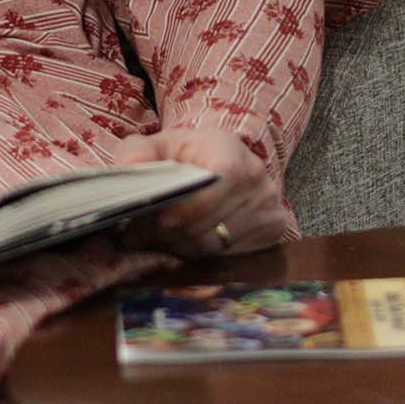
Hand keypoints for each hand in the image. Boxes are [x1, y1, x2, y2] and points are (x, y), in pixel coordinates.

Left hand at [106, 121, 290, 256]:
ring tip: (155, 243)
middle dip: (170, 235)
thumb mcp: (153, 146)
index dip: (182, 209)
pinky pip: (232, 256)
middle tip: (137, 240)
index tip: (147, 223)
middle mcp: (257, 175)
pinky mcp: (273, 229)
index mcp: (229, 148)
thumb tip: (131, 170)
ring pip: (218, 245)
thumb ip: (135, 154)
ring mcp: (269, 204)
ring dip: (181, 249)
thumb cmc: (180, 156)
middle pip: (212, 222)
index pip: (214, 185)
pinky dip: (202, 258)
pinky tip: (180, 248)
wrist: (215, 163)